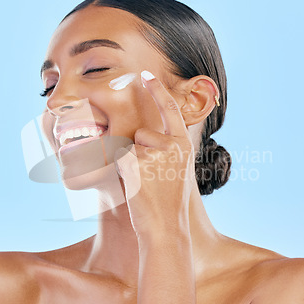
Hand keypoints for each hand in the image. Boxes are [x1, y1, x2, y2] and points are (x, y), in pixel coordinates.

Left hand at [114, 71, 195, 239]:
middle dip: (141, 151)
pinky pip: (120, 159)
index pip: (169, 109)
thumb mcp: (179, 170)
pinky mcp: (134, 164)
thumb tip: (149, 135)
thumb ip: (169, 149)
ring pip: (130, 148)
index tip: (147, 75)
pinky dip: (123, 173)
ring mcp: (153, 154)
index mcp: (183, 144)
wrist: (166, 227)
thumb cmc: (170, 202)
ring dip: (132, 164)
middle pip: (142, 134)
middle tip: (152, 178)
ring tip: (146, 184)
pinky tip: (137, 187)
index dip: (158, 90)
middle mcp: (171, 145)